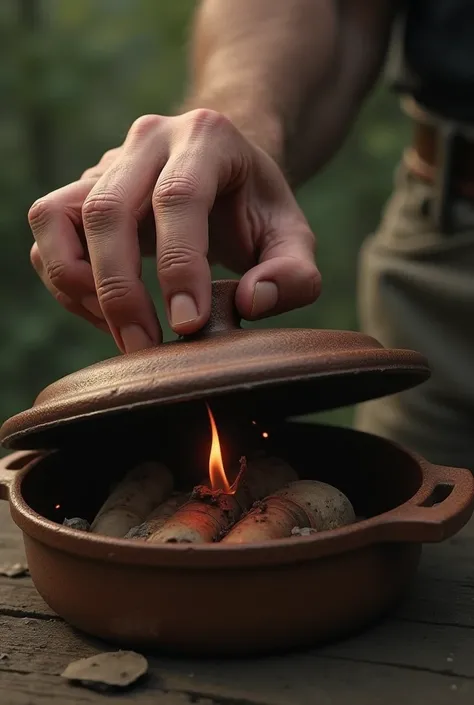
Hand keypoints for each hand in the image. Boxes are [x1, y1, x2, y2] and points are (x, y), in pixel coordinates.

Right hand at [29, 110, 320, 352]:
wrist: (225, 175)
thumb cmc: (257, 210)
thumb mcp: (292, 237)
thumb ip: (292, 273)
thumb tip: (249, 303)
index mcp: (208, 138)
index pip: (179, 198)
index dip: (179, 266)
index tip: (188, 325)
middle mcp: (148, 140)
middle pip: (108, 210)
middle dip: (121, 291)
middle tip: (145, 349)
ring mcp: (106, 162)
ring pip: (59, 219)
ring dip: (81, 287)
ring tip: (123, 331)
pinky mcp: (79, 190)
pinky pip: (48, 234)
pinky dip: (65, 281)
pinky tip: (106, 312)